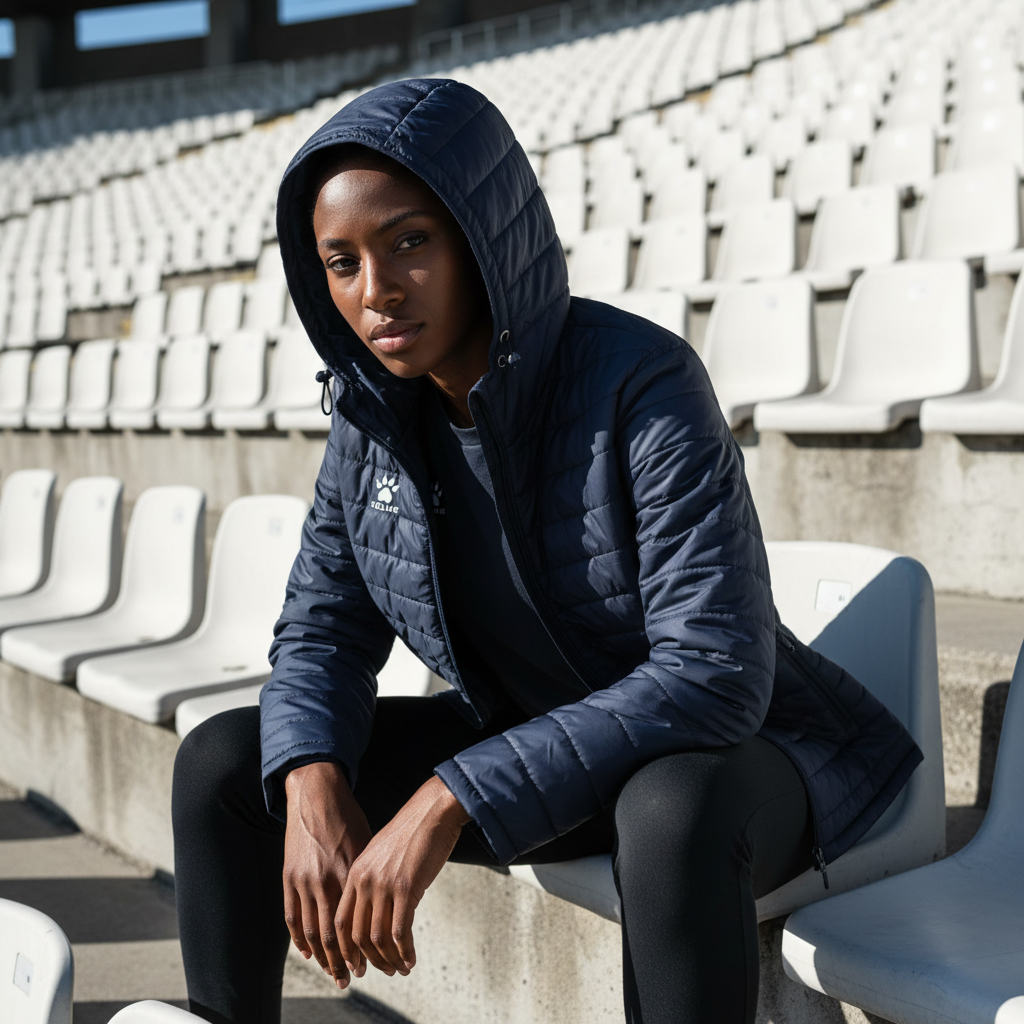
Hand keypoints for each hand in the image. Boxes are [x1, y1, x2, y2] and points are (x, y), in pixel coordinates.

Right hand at [283, 761, 371, 988]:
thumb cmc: (347, 816)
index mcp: (350, 871)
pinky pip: (292, 916)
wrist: (315, 793)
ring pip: (312, 932)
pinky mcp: (288, 876)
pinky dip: (299, 939)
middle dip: (345, 961)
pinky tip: (309, 953)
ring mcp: (304, 880)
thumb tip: (385, 901)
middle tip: (355, 977)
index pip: (357, 922)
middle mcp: (326, 879)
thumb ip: (371, 874)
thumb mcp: (367, 842)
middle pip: (335, 934)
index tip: (375, 963)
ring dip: (324, 957)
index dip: (365, 947)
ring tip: (335, 973)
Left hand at [335, 775, 469, 979]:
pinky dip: (405, 951)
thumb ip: (374, 879)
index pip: (341, 922)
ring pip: (378, 938)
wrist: (433, 810)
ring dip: (389, 960)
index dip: (348, 949)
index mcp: (355, 872)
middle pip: (357, 935)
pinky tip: (412, 960)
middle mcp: (365, 881)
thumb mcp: (383, 854)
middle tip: (385, 971)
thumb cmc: (412, 831)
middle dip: (370, 961)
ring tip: (401, 969)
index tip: (359, 964)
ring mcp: (384, 885)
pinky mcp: (406, 888)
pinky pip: (400, 932)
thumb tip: (378, 909)